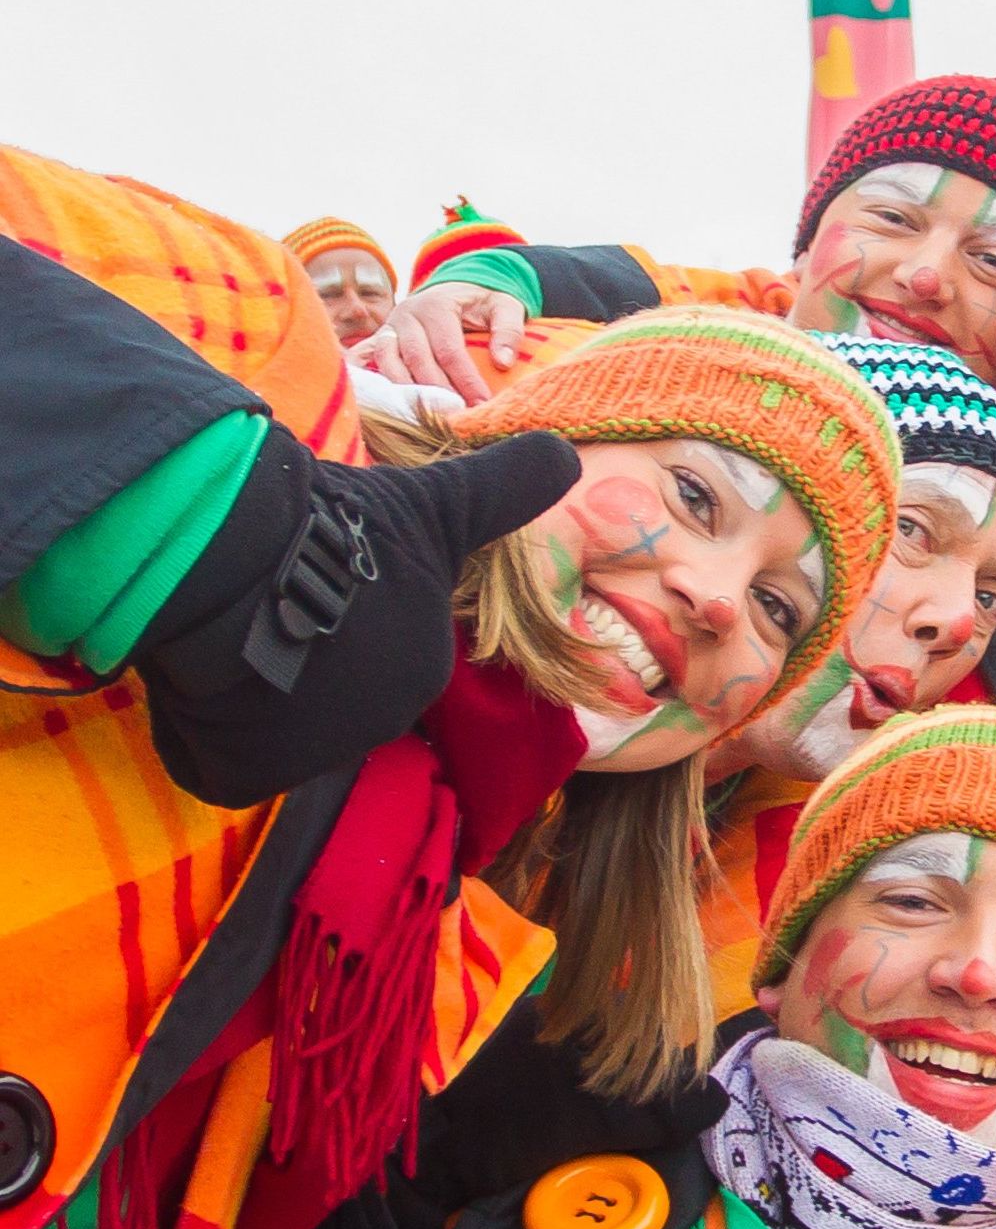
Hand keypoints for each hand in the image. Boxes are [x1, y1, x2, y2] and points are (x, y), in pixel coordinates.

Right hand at [135, 426, 579, 806]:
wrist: (237, 558)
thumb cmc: (338, 525)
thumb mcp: (439, 500)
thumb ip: (504, 486)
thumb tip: (566, 455)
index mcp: (422, 663)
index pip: (364, 650)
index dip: (320, 610)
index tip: (297, 576)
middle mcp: (380, 720)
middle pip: (314, 690)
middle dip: (280, 651)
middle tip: (255, 602)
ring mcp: (315, 753)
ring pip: (261, 721)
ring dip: (236, 684)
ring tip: (223, 632)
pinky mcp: (250, 773)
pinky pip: (215, 757)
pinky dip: (197, 726)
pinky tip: (198, 677)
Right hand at [350, 282, 527, 403]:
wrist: (458, 287)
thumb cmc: (483, 302)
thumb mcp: (505, 305)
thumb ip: (509, 330)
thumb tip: (503, 363)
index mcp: (436, 306)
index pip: (449, 350)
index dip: (465, 380)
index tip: (482, 404)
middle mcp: (407, 315)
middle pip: (417, 360)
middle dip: (437, 392)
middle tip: (457, 417)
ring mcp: (389, 327)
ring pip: (389, 362)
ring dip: (406, 392)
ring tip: (428, 416)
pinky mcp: (380, 338)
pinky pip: (365, 358)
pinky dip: (368, 378)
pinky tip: (377, 401)